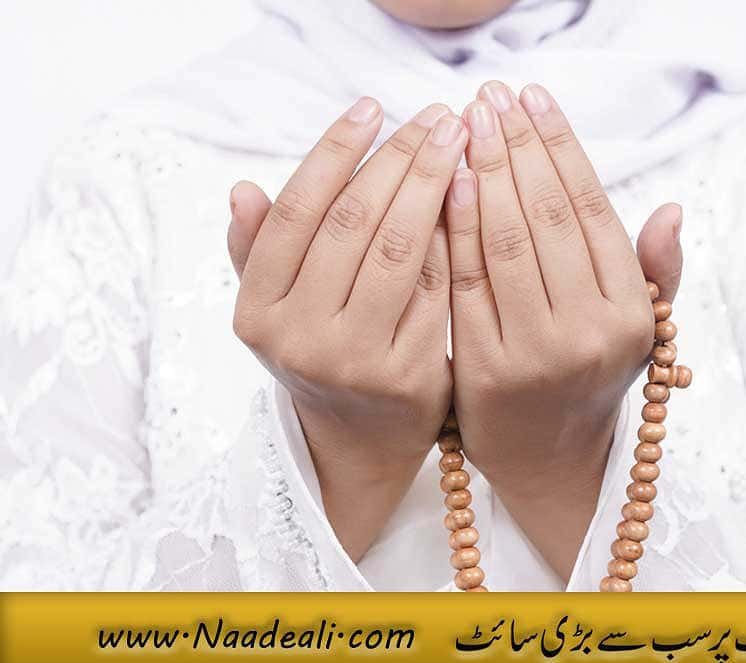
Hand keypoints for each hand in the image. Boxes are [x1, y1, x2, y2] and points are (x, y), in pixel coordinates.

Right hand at [227, 98, 467, 559]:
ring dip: (433, 186)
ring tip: (459, 142)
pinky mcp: (408, 376)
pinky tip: (473, 196)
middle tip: (436, 116)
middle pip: (353, 223)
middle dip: (399, 159)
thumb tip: (243, 188)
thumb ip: (259, 252)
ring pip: (399, 250)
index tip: (372, 107)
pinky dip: (454, 236)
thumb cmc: (320, 354)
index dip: (335, 151)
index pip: (298, 212)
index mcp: (257, 311)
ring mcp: (354, 360)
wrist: (358, 443)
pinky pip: (437, 288)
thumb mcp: (275, 310)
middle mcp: (298, 337)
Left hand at [445, 82, 682, 578]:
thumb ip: (653, 272)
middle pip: (547, 217)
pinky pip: (466, 285)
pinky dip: (457, 228)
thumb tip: (671, 209)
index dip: (561, 147)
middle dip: (518, 146)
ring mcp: (536, 354)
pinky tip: (448, 181)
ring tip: (468, 122)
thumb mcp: (639, 331)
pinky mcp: (485, 372)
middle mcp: (590, 332)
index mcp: (631, 313)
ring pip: (506, 243)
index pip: (593, 210)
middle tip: (493, 95)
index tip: (535, 99)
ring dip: (485, 173)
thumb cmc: (592, 380)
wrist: (551, 463)